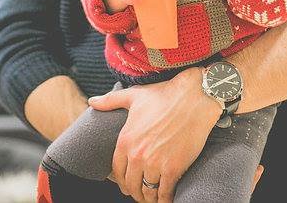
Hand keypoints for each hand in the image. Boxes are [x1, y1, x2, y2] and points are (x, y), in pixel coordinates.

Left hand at [87, 67, 220, 201]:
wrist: (194, 97)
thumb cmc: (164, 95)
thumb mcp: (134, 95)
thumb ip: (110, 101)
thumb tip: (92, 102)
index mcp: (125, 140)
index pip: (117, 171)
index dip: (121, 181)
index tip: (127, 184)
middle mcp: (137, 155)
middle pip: (131, 185)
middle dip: (135, 192)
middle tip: (141, 194)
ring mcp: (155, 163)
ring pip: (147, 191)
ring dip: (149, 198)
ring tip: (154, 198)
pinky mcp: (173, 168)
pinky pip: (165, 193)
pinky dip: (165, 199)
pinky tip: (166, 199)